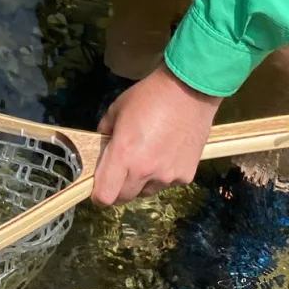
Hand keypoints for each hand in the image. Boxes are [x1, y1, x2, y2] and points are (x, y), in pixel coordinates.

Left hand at [91, 64, 220, 205]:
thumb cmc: (149, 96)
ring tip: (149, 155)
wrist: (189, 90)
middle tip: (122, 169)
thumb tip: (103, 149)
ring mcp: (167, 176)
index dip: (99, 194)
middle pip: (124, 198)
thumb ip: (105, 133)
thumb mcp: (117, 110)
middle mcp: (145, 171)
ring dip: (142, 181)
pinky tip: (168, 152)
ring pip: (146, 191)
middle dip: (118, 187)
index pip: (105, 196)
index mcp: (123, 155)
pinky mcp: (186, 176)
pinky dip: (164, 173)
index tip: (99, 186)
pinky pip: (167, 183)